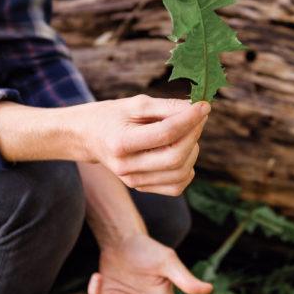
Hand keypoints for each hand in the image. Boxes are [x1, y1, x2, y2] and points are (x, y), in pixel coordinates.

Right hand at [80, 95, 209, 195]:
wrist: (89, 137)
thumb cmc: (114, 116)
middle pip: (175, 157)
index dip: (190, 119)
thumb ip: (167, 107)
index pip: (166, 134)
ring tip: (187, 132)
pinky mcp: (142, 188)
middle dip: (194, 135)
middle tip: (199, 117)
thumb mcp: (136, 104)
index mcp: (120, 143)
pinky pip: (176, 186)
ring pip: (180, 173)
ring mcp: (133, 181)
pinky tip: (182, 151)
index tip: (204, 105)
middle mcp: (126, 167)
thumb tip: (198, 108)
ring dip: (193, 150)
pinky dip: (187, 169)